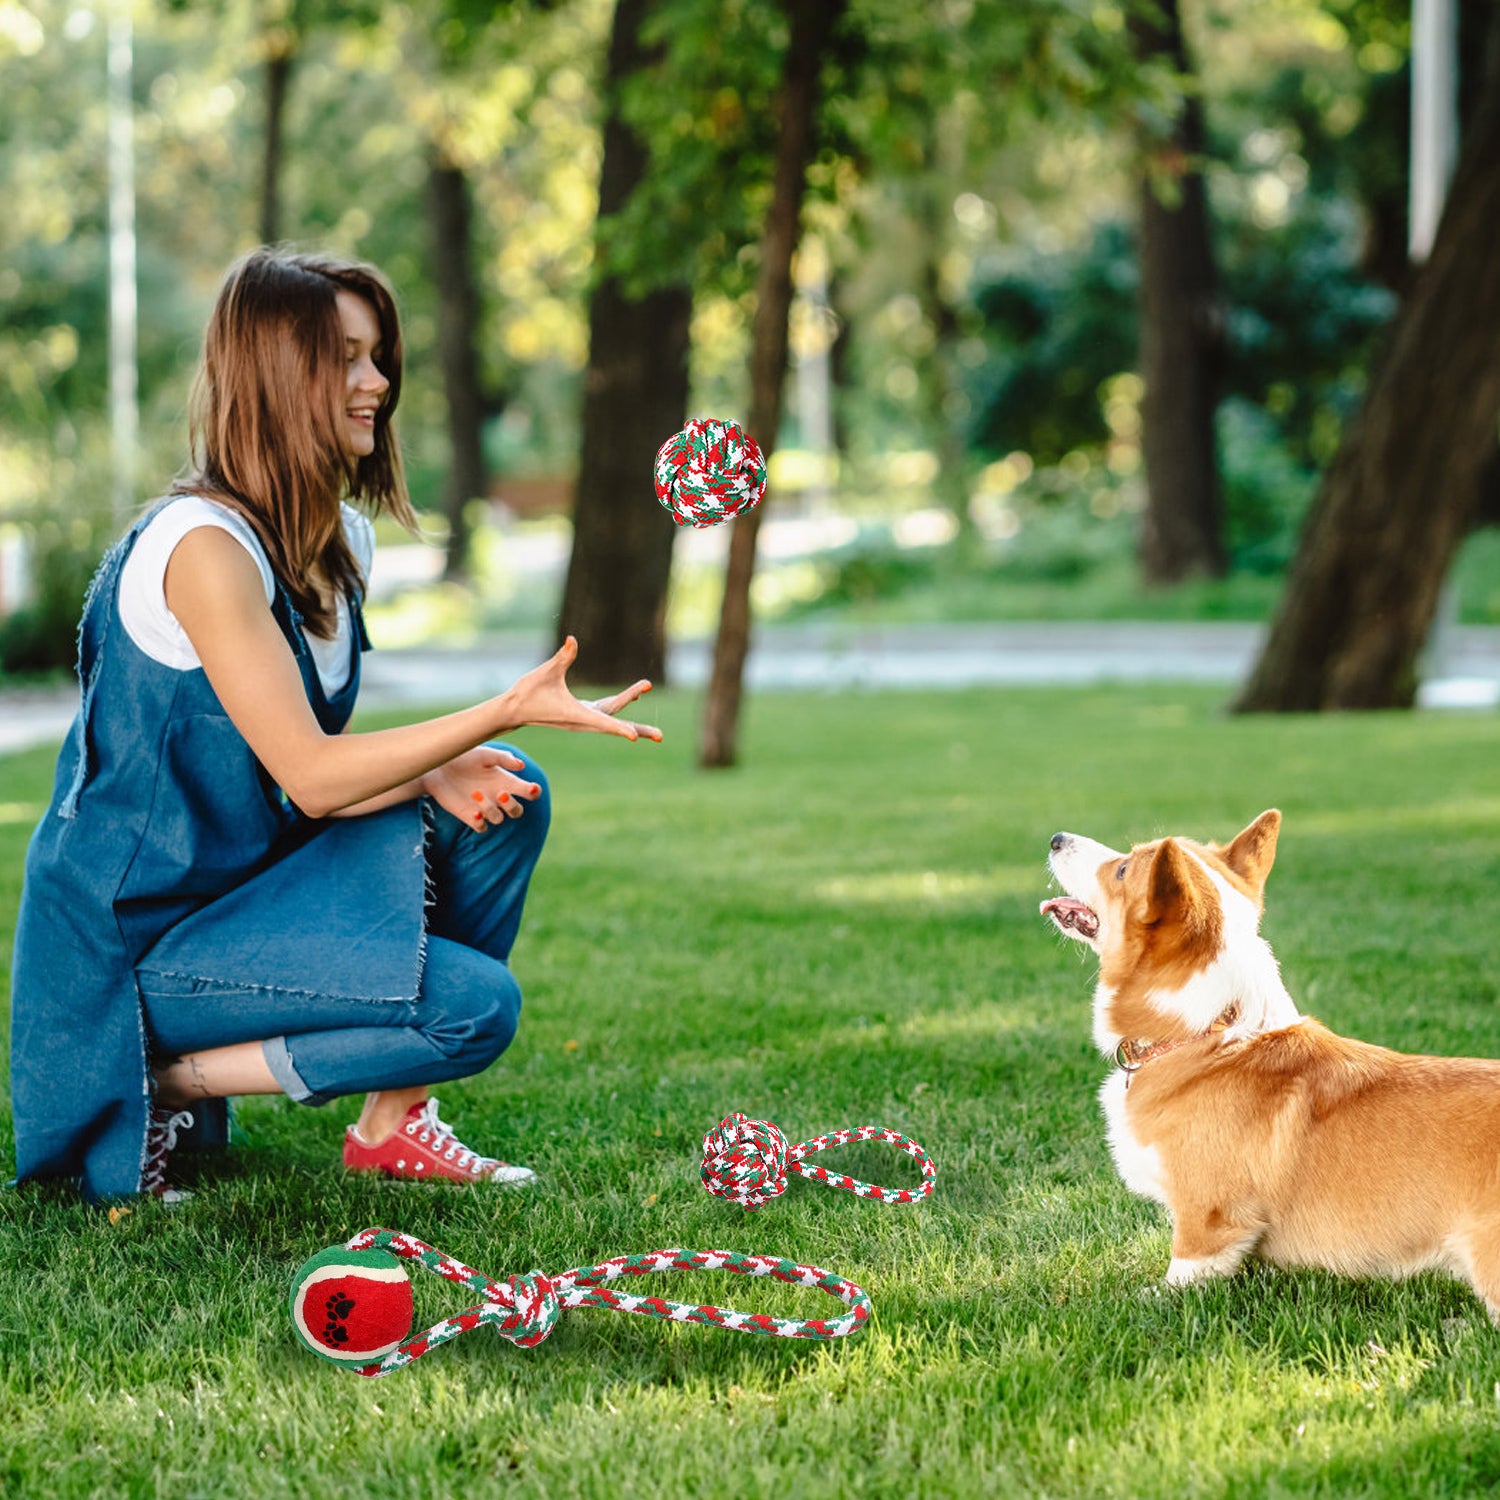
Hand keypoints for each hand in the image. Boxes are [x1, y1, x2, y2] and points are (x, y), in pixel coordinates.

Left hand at [422, 746, 542, 831]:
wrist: (437, 766)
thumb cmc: (463, 756)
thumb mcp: (484, 753)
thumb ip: (503, 758)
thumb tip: (521, 766)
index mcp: (506, 781)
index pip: (527, 792)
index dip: (533, 792)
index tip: (531, 788)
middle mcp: (498, 797)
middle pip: (516, 811)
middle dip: (512, 805)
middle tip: (501, 793)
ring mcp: (484, 808)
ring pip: (499, 819)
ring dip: (490, 809)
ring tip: (475, 793)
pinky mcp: (469, 816)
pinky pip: (481, 828)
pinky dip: (480, 823)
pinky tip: (475, 813)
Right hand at [505, 637, 662, 742]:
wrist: (513, 710)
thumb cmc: (527, 693)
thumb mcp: (545, 673)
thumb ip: (562, 657)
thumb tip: (573, 640)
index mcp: (577, 714)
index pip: (603, 722)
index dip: (619, 728)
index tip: (635, 737)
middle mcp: (583, 720)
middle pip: (616, 723)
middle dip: (639, 729)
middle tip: (661, 736)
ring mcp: (583, 719)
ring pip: (613, 719)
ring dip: (633, 721)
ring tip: (656, 727)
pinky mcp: (580, 714)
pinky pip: (606, 713)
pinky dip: (620, 707)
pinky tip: (633, 696)